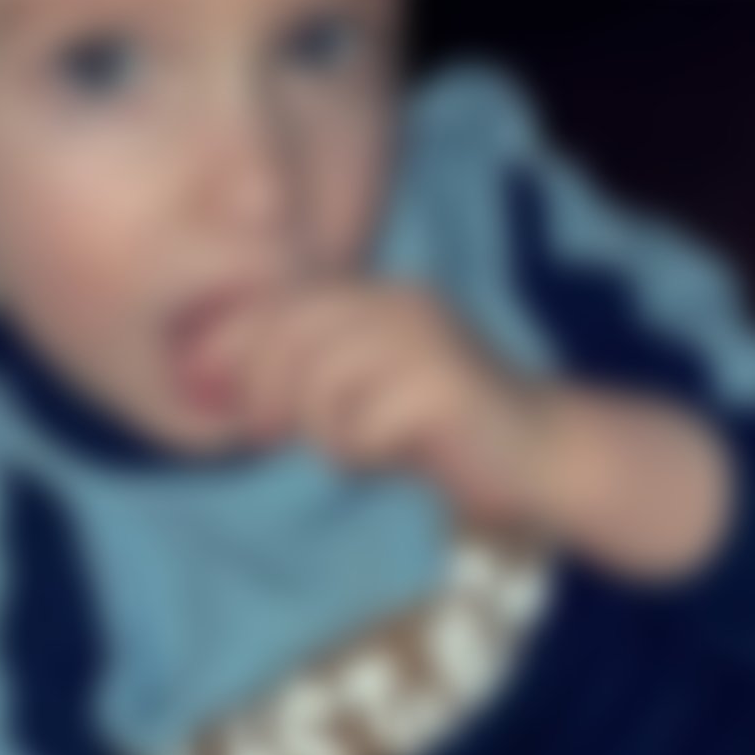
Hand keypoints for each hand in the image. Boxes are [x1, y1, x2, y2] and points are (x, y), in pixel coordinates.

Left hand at [189, 278, 735, 577]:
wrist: (543, 455)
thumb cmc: (436, 432)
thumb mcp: (357, 391)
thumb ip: (298, 375)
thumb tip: (211, 382)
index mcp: (371, 296)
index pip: (275, 302)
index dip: (230, 348)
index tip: (223, 399)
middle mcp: (394, 303)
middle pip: (286, 338)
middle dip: (264, 395)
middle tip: (275, 436)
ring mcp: (422, 340)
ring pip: (317, 382)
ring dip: (321, 431)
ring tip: (353, 449)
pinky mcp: (444, 386)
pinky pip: (361, 425)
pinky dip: (361, 453)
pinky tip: (391, 458)